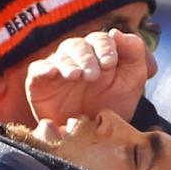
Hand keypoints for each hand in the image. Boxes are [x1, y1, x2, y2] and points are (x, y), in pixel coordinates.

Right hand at [26, 30, 149, 123]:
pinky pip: (36, 70)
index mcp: (98, 53)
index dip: (104, 47)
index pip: (99, 40)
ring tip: (76, 75)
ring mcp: (58, 70)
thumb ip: (134, 53)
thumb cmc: (114, 105)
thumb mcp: (132, 80)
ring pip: (60, 56)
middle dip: (86, 57)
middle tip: (93, 75)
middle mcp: (77, 58)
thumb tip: (116, 32)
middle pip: (77, 45)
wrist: (96, 137)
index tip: (110, 63)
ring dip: (69, 63)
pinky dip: (43, 69)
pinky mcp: (39, 84)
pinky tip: (52, 72)